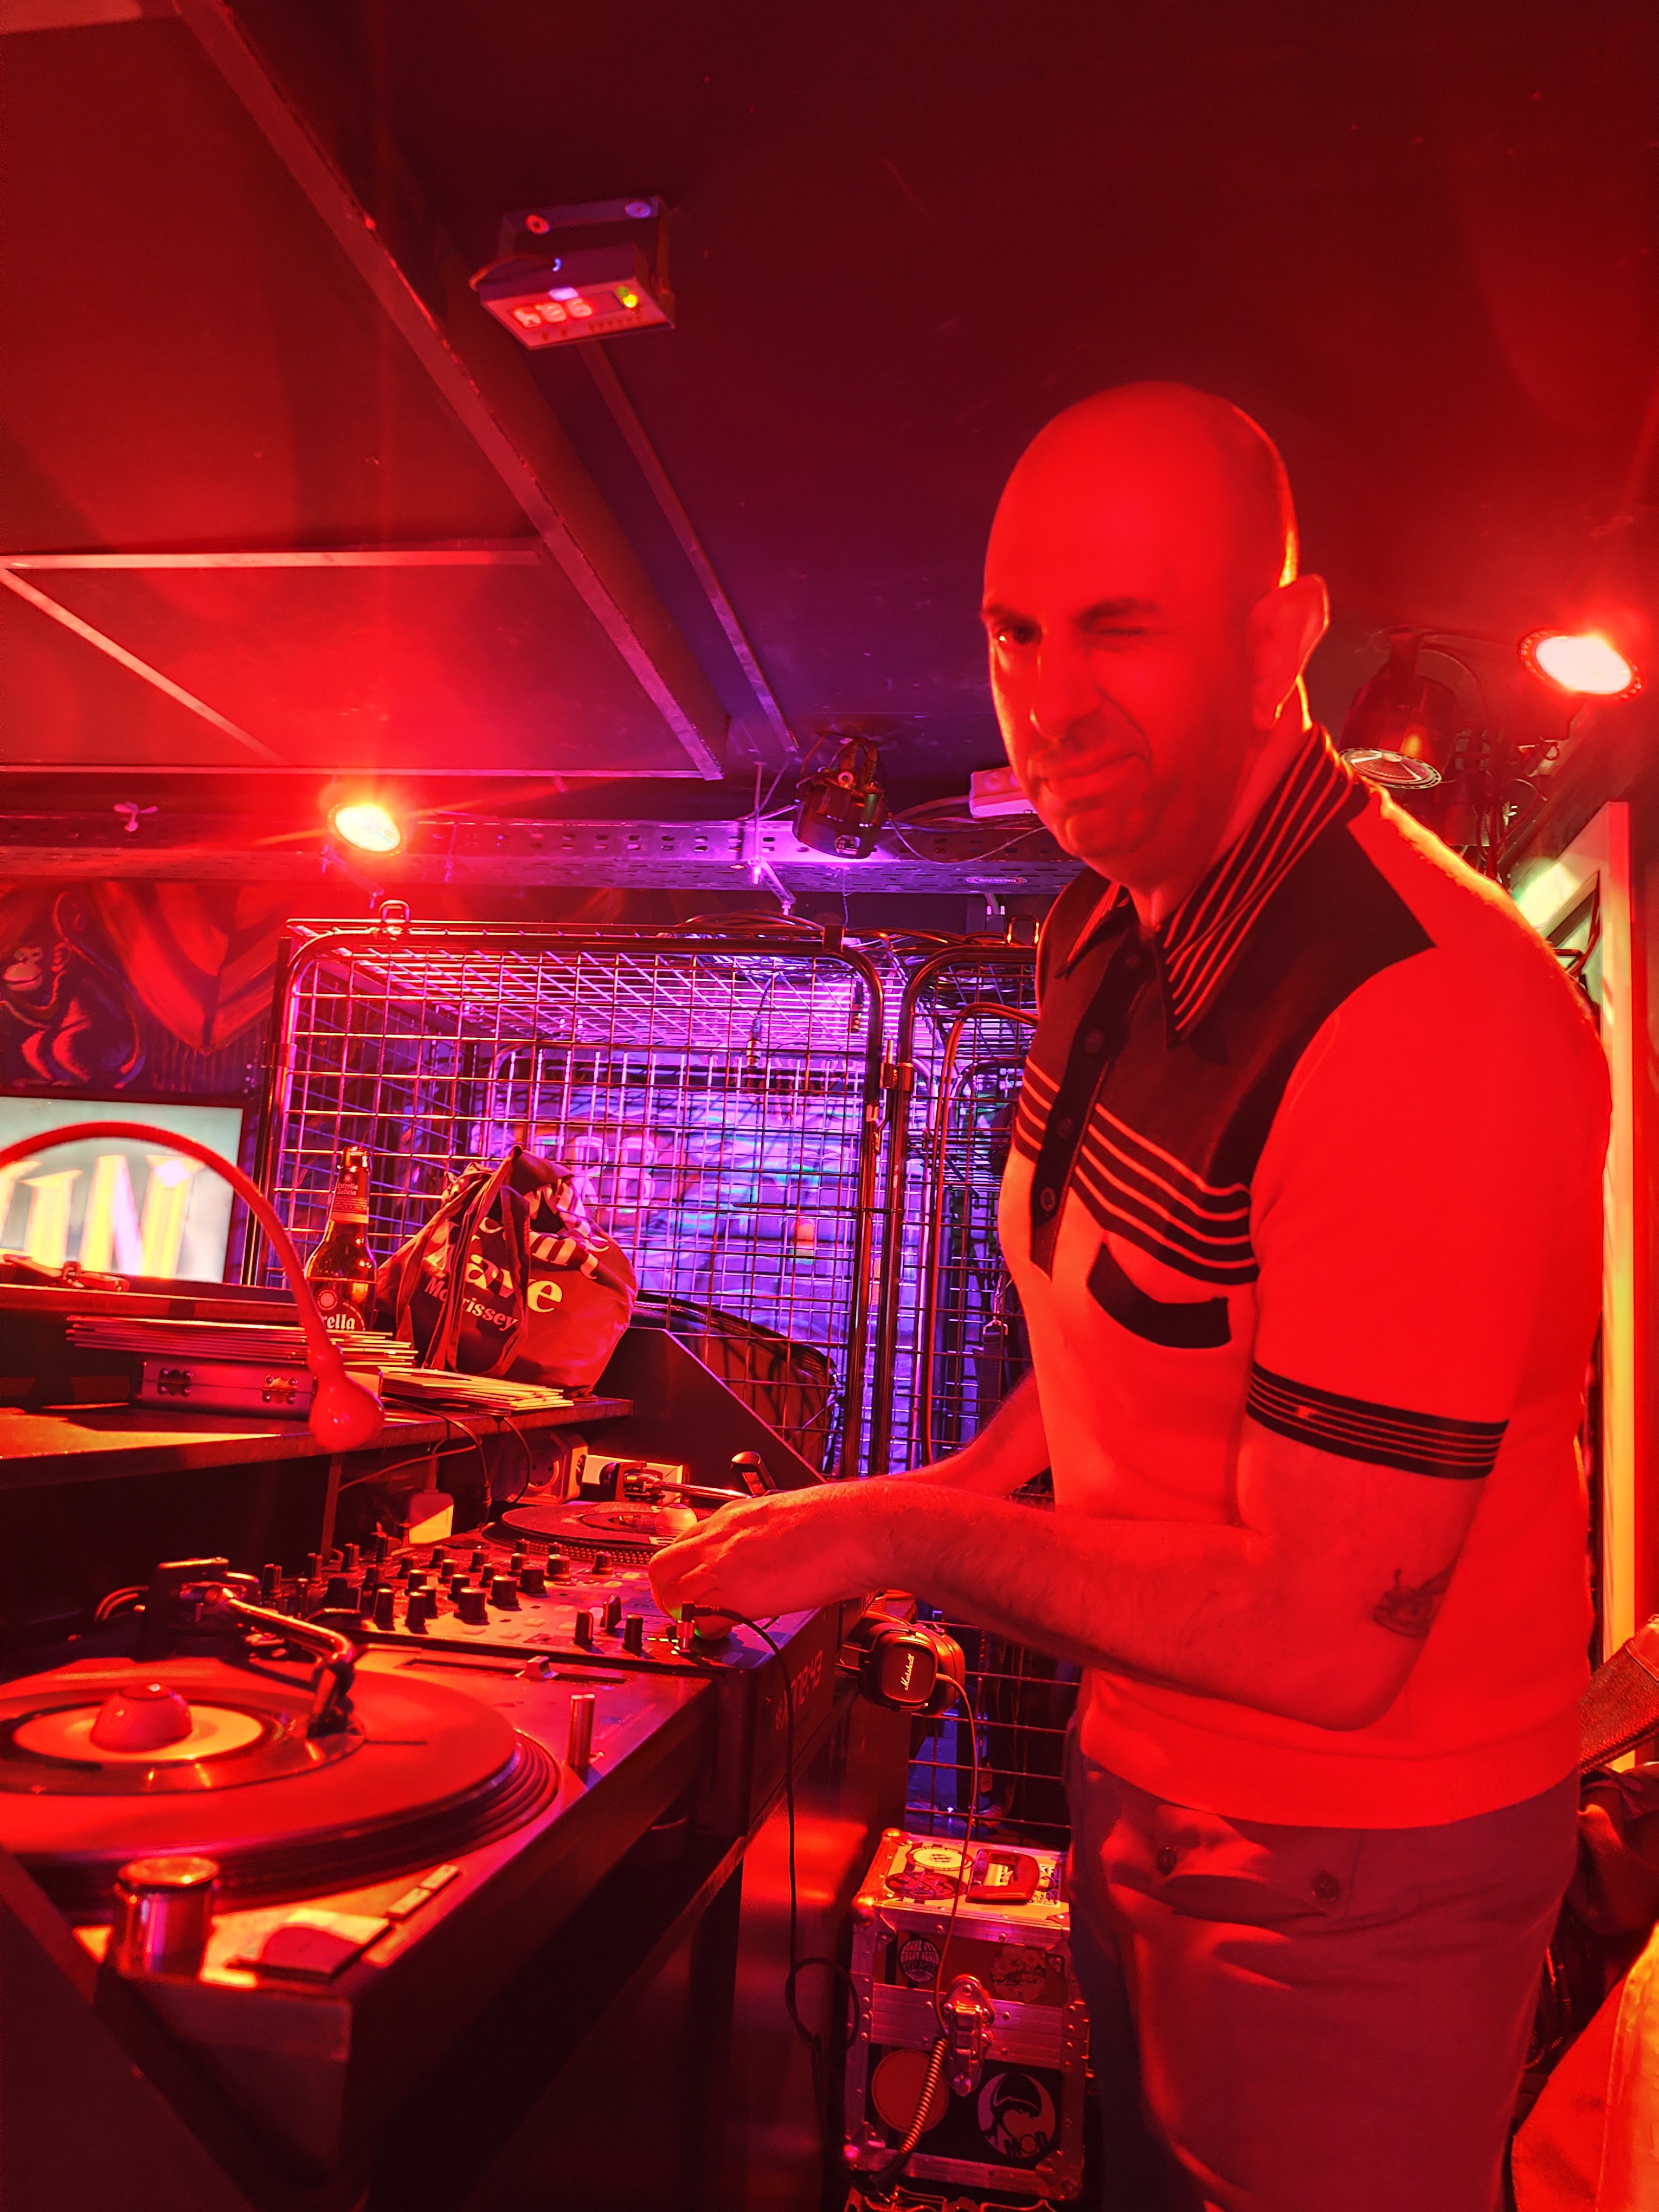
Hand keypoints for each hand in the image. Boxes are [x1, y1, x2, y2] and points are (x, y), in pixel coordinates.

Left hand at [647, 1484, 888, 1621]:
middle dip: (665, 1590)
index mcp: (734, 1516)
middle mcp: (721, 1538)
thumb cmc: (836, 1520)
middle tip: (681, 1607)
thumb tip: (766, 1552)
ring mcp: (724, 1566)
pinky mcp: (737, 1595)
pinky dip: (707, 1631)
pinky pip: (702, 1620)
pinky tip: (723, 1634)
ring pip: (671, 1593)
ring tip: (699, 1625)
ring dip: (680, 1613)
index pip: (686, 1540)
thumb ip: (764, 1534)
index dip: (684, 1566)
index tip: (691, 1581)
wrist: (855, 1528)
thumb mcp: (785, 1515)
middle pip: (663, 1565)